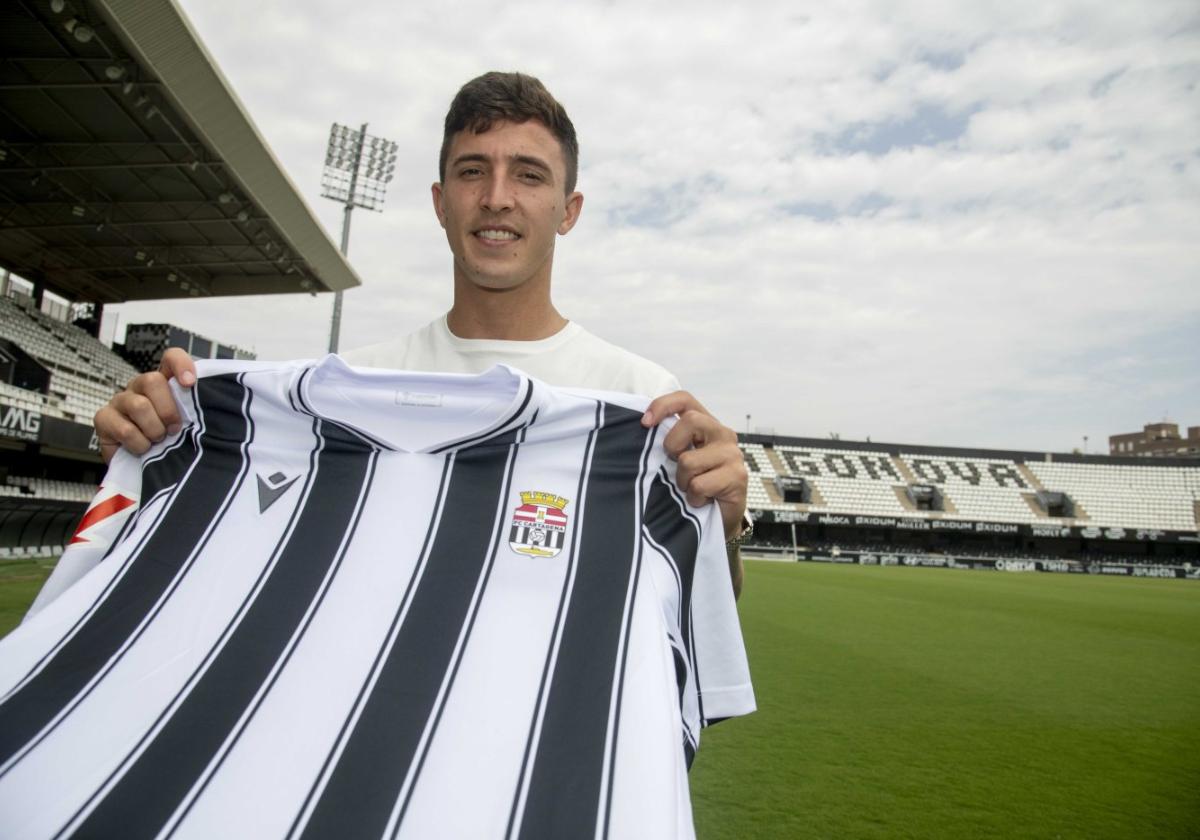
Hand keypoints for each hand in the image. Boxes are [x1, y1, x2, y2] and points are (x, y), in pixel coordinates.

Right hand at [94, 348, 195, 462]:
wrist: (144, 468)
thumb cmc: (171, 442)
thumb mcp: (191, 425)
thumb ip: (199, 410)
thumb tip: (223, 403)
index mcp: (164, 382)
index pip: (171, 357)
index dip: (181, 364)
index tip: (190, 383)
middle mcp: (140, 387)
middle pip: (152, 380)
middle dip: (167, 410)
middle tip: (175, 429)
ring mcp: (120, 400)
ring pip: (138, 405)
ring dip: (154, 429)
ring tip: (158, 441)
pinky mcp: (104, 418)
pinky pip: (124, 429)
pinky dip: (139, 444)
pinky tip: (143, 449)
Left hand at [641, 391, 747, 540]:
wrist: (720, 517)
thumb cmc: (696, 485)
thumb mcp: (680, 459)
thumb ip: (670, 442)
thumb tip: (644, 428)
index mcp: (706, 425)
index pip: (685, 400)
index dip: (663, 405)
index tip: (645, 423)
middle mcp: (722, 434)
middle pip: (690, 421)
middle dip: (673, 447)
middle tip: (677, 466)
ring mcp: (732, 454)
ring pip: (689, 460)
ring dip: (683, 481)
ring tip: (692, 489)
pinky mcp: (737, 476)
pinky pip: (699, 484)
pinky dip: (694, 497)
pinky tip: (702, 500)